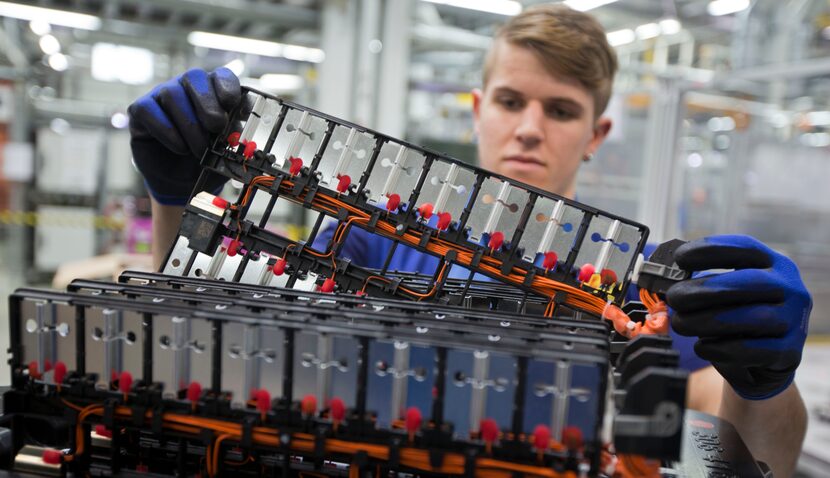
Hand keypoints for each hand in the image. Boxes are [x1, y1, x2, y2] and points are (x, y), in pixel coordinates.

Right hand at [128, 67, 240, 204]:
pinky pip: (149, 109)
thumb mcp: (228, 146)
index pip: (221, 76)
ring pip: (172, 94)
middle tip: (217, 127)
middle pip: (194, 77)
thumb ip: (235, 132)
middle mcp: (186, 87)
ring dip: (189, 125)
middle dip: (208, 104)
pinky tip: (180, 147)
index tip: (231, 104)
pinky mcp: (140, 110)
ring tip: (200, 150)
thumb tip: (242, 126)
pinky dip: (167, 130)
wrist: (184, 181)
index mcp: (213, 90)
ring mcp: (161, 95)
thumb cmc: (207, 158)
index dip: (227, 86)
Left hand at [666, 235, 810, 399]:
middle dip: (705, 290)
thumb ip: (706, 282)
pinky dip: (721, 348)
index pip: (746, 247)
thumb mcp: (727, 293)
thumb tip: (666, 279)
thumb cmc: (738, 318)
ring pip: (751, 318)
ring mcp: (795, 320)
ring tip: (680, 323)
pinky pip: (753, 349)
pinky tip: (702, 346)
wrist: (762, 361)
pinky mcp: (789, 352)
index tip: (679, 257)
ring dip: (707, 321)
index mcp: (775, 264)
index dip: (711, 249)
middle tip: (674, 298)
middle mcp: (791, 288)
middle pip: (750, 282)